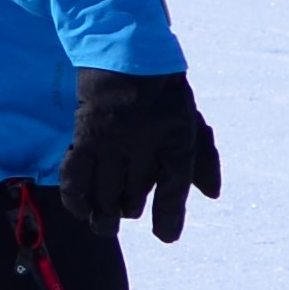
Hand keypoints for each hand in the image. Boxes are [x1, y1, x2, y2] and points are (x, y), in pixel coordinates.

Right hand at [63, 67, 222, 240]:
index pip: (176, 188)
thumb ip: (203, 158)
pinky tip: (81, 209)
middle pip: (135, 196)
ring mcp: (113, 142)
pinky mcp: (85, 138)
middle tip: (123, 214)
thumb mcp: (190, 119)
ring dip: (104, 213)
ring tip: (104, 221)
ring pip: (105, 194)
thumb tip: (212, 193)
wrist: (128, 54)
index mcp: (177, 138)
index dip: (170, 216)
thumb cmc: (164, 91)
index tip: (165, 235)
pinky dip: (77, 199)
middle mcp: (145, 144)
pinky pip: (77, 179)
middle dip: (129, 210)